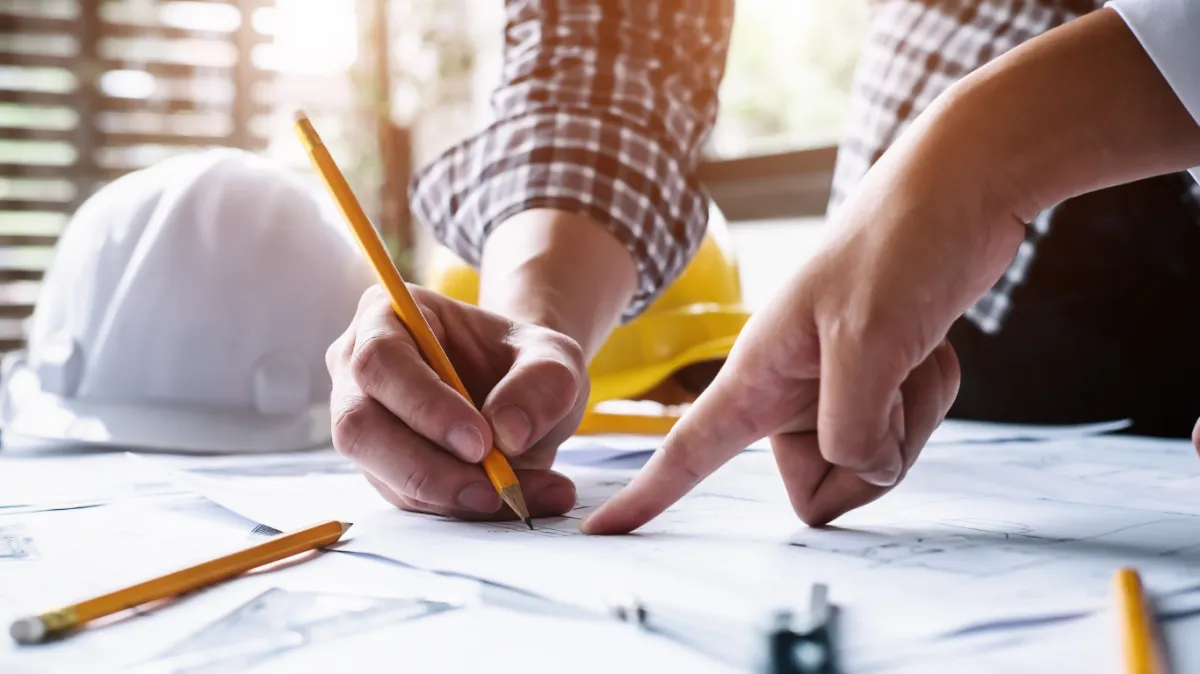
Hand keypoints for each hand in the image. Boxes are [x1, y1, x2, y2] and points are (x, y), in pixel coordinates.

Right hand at [328, 284, 587, 519]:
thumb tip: (508, 433)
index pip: (380, 359)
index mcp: (386, 316)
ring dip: (448, 495)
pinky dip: (461, 508)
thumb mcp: (556, 358)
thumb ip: (543, 383)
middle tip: (492, 488)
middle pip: (359, 424)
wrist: (522, 394)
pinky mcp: (380, 468)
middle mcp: (357, 368)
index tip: (480, 442)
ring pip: (379, 472)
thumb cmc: (525, 362)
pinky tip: (515, 500)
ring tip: (516, 496)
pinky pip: (407, 499)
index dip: (423, 405)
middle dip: (426, 466)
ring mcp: (363, 421)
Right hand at [582, 96, 1028, 533]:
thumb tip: (860, 469)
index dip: (646, 498)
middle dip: (871, 454)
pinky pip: (905, 431)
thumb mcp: (868, 339)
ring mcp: (833, 387)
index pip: (687, 452)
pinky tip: (932, 348)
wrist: (961, 188)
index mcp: (756, 375)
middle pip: (820, 485)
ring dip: (911, 418)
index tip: (597, 533)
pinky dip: (930, 396)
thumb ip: (849, 427)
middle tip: (893, 382)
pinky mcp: (876, 380)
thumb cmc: (900, 244)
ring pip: (871, 463)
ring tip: (914, 352)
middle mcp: (788, 389)